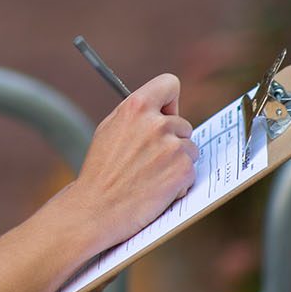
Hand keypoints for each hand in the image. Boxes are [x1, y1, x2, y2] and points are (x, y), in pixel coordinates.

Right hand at [71, 73, 198, 251]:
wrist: (98, 207)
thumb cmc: (101, 170)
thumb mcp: (110, 129)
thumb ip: (136, 115)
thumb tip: (163, 111)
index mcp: (135, 107)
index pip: (169, 83)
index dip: (169, 100)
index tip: (165, 113)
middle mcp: (157, 123)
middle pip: (183, 123)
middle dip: (172, 139)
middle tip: (149, 158)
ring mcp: (173, 147)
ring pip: (190, 148)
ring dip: (177, 161)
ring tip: (151, 175)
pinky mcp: (184, 170)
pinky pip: (192, 170)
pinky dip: (179, 181)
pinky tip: (157, 188)